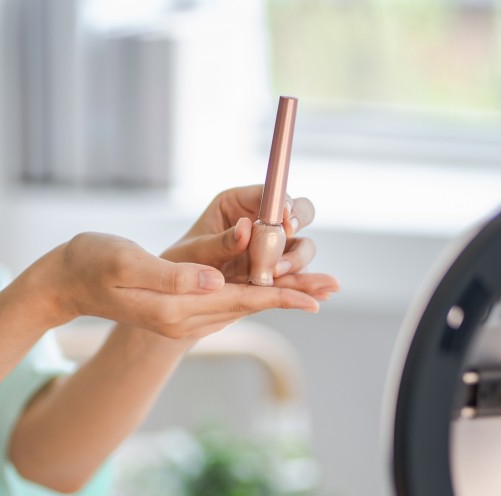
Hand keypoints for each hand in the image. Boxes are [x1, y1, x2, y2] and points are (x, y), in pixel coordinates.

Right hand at [31, 231, 322, 340]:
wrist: (63, 282)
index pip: (238, 301)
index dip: (279, 296)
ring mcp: (179, 317)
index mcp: (174, 308)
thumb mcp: (127, 262)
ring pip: (240, 305)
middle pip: (248, 306)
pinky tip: (272, 285)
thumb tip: (216, 281)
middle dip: (290, 296)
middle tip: (331, 287)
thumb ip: (173, 275)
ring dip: (277, 295)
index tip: (315, 297)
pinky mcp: (177, 309)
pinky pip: (224, 302)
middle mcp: (182, 319)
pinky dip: (253, 292)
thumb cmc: (89, 262)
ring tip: (315, 287)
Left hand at [161, 185, 334, 300]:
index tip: (284, 218)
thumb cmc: (179, 265)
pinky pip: (299, 274)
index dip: (282, 202)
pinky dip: (309, 282)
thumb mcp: (194, 252)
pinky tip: (322, 291)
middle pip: (298, 213)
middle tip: (287, 236)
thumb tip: (246, 227)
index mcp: (238, 203)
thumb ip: (220, 242)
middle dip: (296, 225)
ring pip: (302, 245)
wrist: (178, 297)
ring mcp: (272, 247)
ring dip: (296, 260)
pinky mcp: (277, 271)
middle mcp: (261, 221)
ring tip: (276, 274)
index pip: (269, 194)